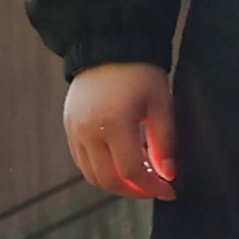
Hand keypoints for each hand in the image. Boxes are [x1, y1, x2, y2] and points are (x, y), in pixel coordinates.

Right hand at [65, 62, 175, 201]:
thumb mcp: (161, 104)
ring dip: (117, 183)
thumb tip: (167, 175)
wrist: (107, 47)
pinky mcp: (69, 128)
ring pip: (92, 175)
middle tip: (155, 190)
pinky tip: (121, 164)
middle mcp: (88, 132)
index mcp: (113, 124)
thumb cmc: (140, 73)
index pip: (131, 171)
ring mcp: (74, 131)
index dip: (152, 187)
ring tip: (139, 178)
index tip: (170, 191)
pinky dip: (102, 170)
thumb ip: (164, 142)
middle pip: (108, 180)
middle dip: (134, 191)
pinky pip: (82, 160)